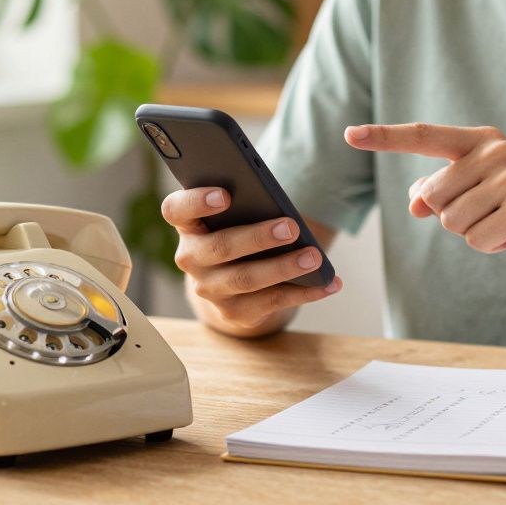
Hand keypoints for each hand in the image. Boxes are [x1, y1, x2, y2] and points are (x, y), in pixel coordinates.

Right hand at [161, 187, 341, 332]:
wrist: (234, 277)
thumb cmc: (240, 228)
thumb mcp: (237, 213)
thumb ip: (247, 202)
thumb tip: (279, 206)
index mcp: (188, 224)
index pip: (176, 210)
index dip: (197, 202)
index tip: (226, 195)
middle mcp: (191, 258)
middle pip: (219, 247)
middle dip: (258, 238)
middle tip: (291, 227)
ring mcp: (209, 288)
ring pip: (245, 279)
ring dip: (283, 268)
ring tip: (314, 257)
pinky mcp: (233, 312)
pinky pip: (270, 303)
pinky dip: (304, 292)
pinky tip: (329, 283)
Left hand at [345, 123, 505, 273]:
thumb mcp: (481, 193)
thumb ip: (443, 190)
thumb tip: (414, 200)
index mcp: (481, 140)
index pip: (423, 136)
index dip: (384, 138)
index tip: (349, 135)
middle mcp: (495, 150)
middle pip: (432, 196)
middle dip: (452, 217)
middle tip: (492, 214)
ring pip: (450, 221)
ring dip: (474, 234)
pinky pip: (476, 239)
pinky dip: (492, 247)